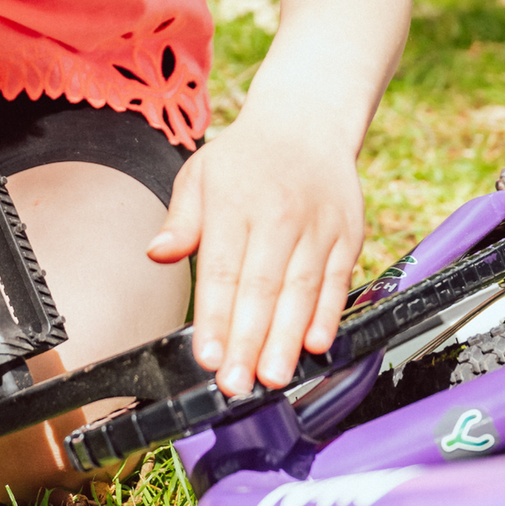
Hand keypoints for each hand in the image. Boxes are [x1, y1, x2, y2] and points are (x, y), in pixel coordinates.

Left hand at [147, 112, 364, 397]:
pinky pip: (337, 280)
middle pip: (262, 287)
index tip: (206, 356)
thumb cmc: (245, 158)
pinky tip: (316, 345)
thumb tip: (157, 254)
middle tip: (237, 384)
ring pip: (302, 290)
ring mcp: (317, 226)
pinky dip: (329, 314)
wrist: (307, 121)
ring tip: (274, 377)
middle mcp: (278, 215)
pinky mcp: (347, 234)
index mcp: (234, 203)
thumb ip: (181, 221)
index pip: (222, 270)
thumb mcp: (200, 176)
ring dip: (287, 339)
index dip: (215, 317)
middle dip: (248, 341)